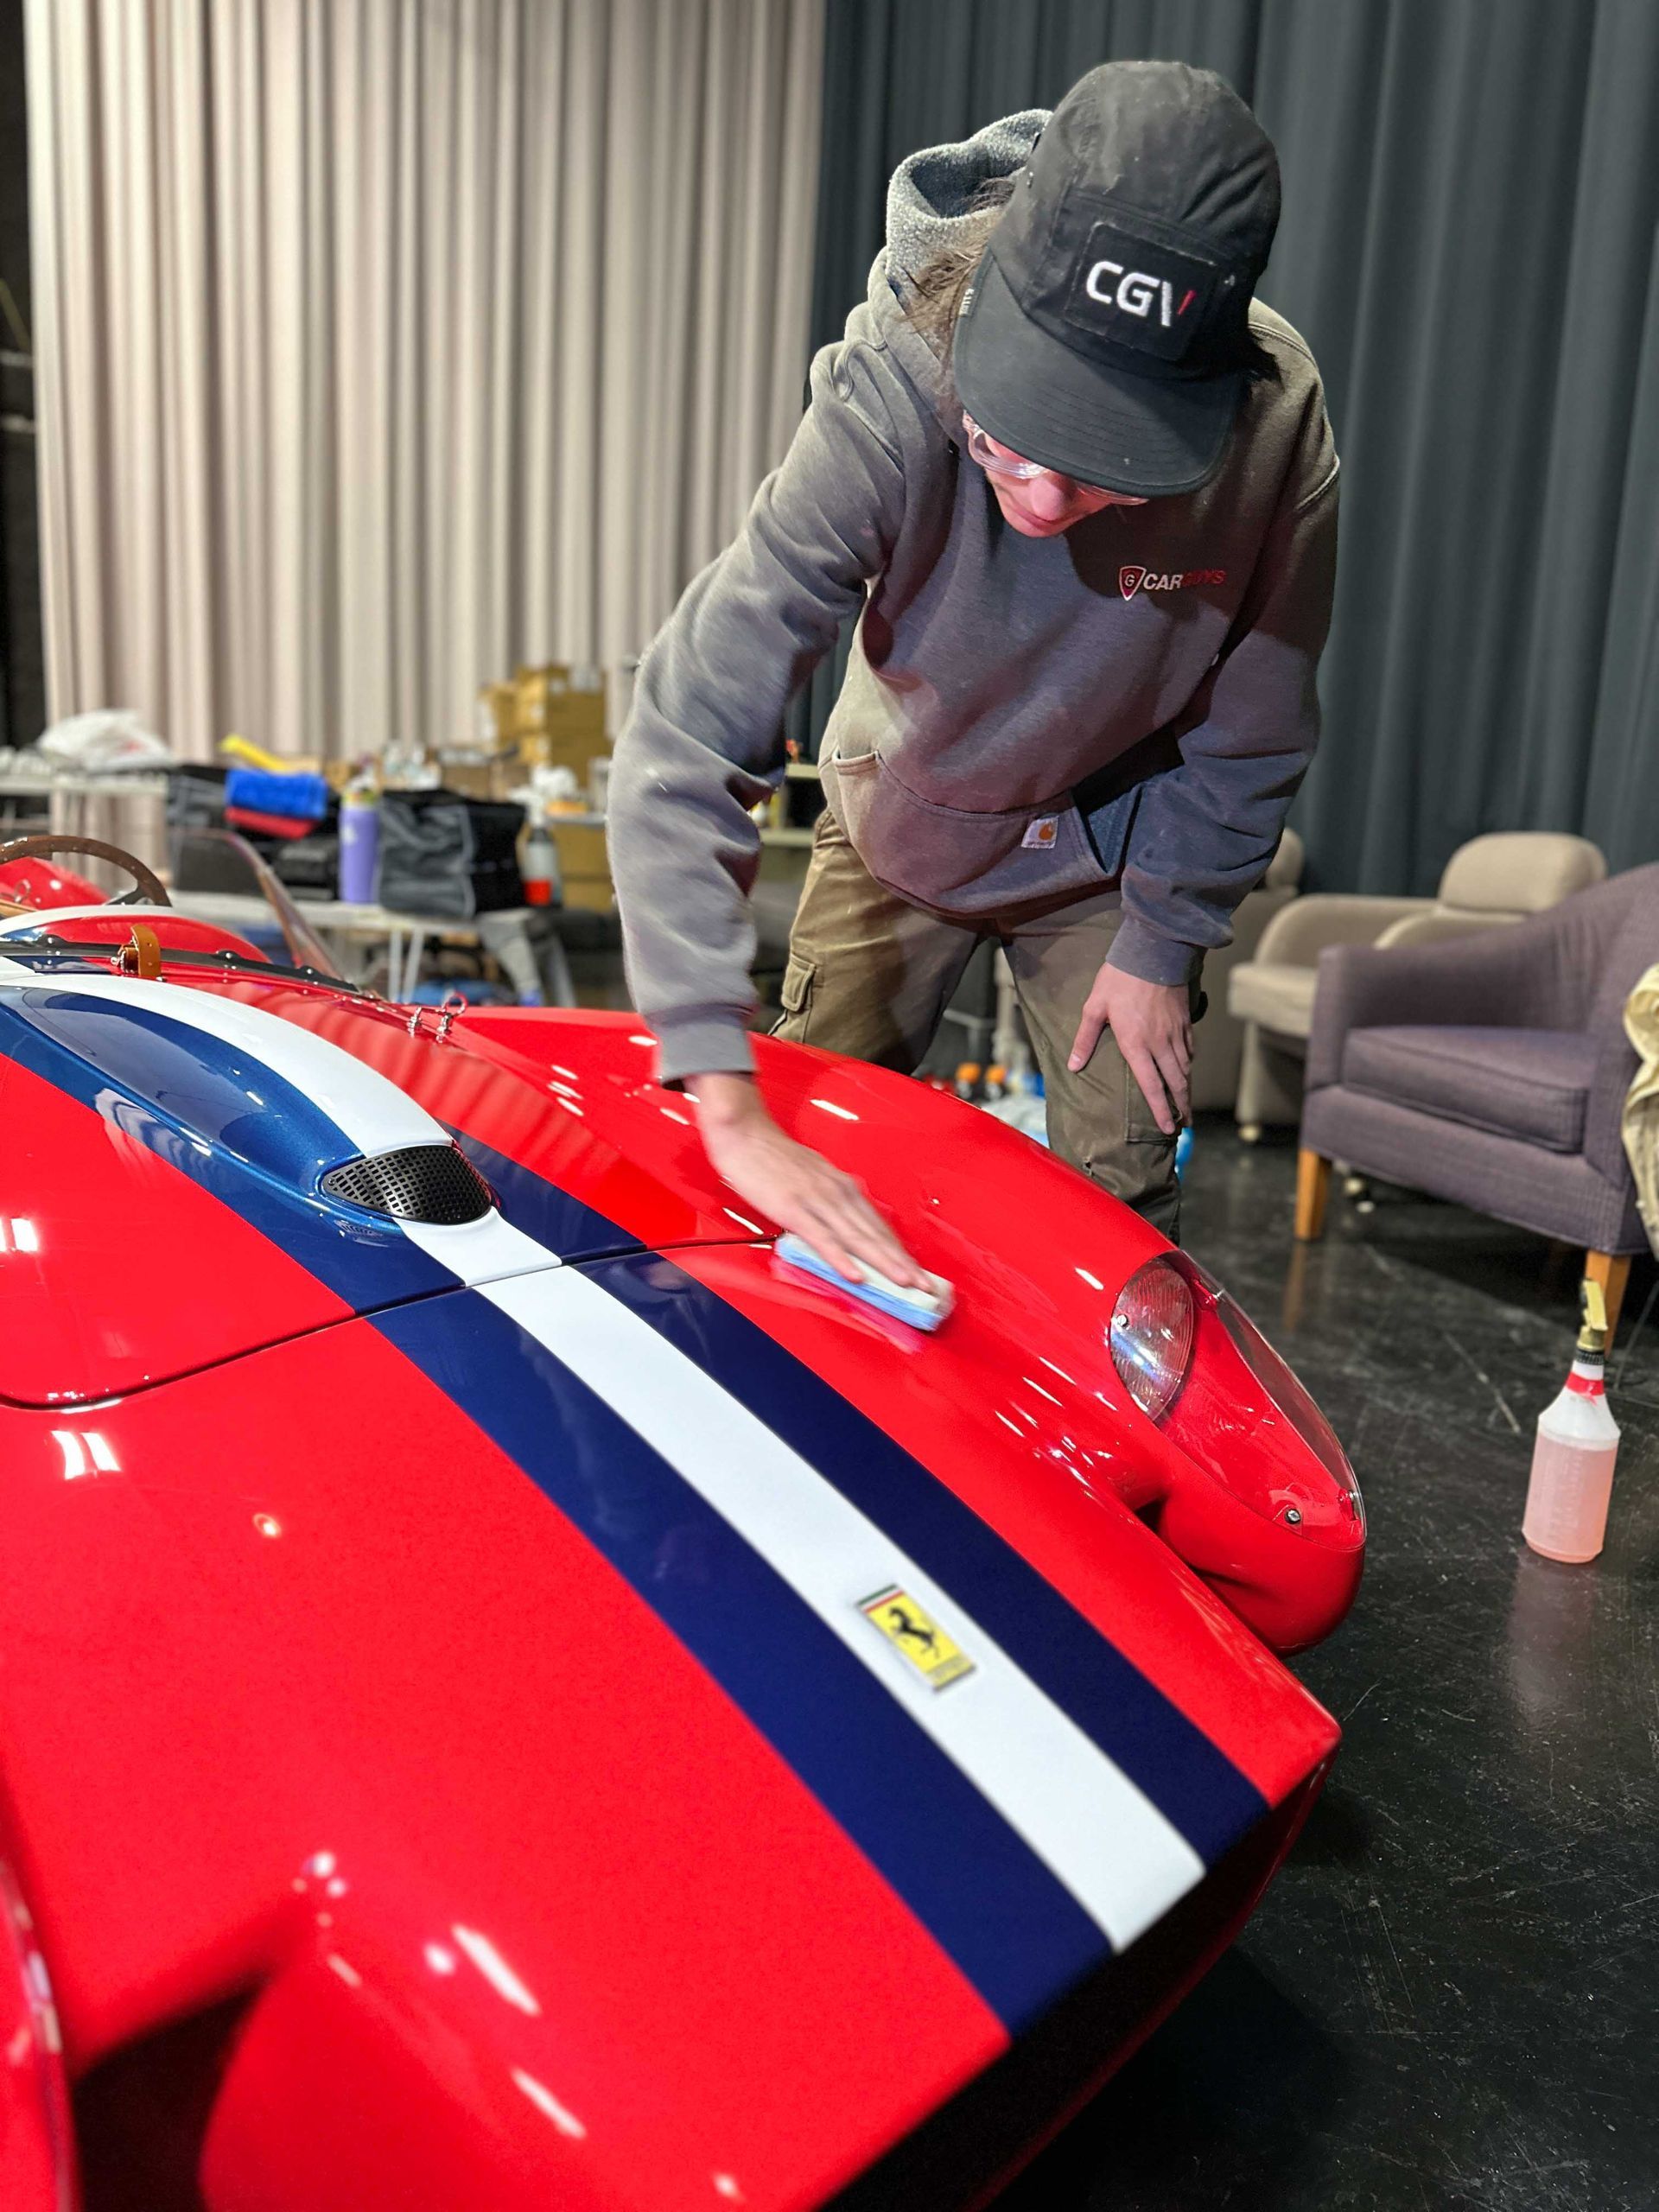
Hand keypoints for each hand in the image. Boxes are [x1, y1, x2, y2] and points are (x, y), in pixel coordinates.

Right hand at [687, 1072, 930, 1287]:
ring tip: (905, 1284)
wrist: (745, 1133)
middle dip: (902, 1263)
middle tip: (925, 1287)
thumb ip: (829, 1201)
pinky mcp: (794, 1209)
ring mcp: (817, 1201)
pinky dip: (841, 1259)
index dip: (899, 1252)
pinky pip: (822, 1239)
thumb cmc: (773, 1157)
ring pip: (857, 1239)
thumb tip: (842, 1226)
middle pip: (875, 1235)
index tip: (917, 1273)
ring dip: (884, 1263)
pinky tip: (856, 1275)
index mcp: (842, 1186)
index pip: (877, 1225)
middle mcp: (837, 1193)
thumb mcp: (812, 1177)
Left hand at [1068, 963, 1191, 1133]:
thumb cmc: (1119, 978)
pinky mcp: (1184, 1020)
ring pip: (1185, 1067)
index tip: (1168, 1128)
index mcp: (1136, 1044)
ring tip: (1187, 1105)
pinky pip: (1190, 1049)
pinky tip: (1187, 1069)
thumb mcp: (1094, 1007)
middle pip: (1175, 1082)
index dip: (1160, 1110)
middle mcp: (1160, 1043)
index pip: (1151, 1086)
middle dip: (1181, 1106)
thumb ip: (1085, 1038)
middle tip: (1185, 1125)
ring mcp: (1175, 1032)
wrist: (1153, 951)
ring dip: (1187, 1089)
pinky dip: (1190, 1064)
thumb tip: (1074, 1066)